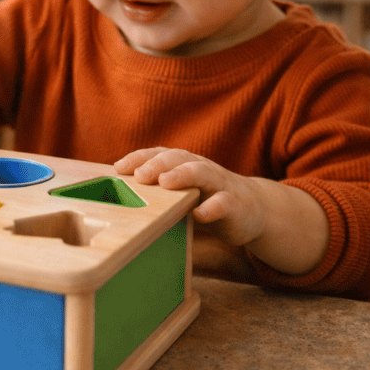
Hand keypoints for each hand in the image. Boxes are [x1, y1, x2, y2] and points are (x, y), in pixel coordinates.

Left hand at [115, 148, 268, 245]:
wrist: (253, 210)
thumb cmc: (208, 200)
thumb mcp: (182, 194)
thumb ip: (157, 193)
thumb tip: (117, 202)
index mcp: (185, 164)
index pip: (159, 154)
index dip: (139, 158)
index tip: (118, 167)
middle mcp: (201, 169)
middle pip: (178, 158)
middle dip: (157, 164)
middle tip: (139, 175)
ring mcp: (220, 185)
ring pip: (202, 173)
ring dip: (183, 175)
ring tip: (165, 183)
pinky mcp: (236, 205)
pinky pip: (224, 203)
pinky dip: (212, 208)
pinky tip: (200, 214)